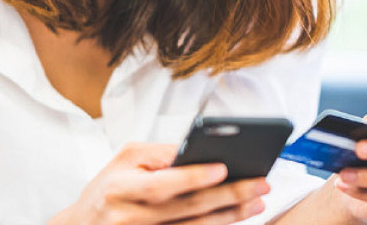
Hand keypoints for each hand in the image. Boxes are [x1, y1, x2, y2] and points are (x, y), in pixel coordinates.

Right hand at [48, 142, 269, 224]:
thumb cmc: (107, 185)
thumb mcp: (125, 157)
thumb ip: (158, 153)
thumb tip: (194, 149)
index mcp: (122, 189)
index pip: (163, 184)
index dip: (194, 177)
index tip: (224, 167)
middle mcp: (134, 218)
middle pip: (188, 208)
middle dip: (229, 196)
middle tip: (259, 184)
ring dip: (230, 215)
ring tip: (257, 201)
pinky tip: (236, 218)